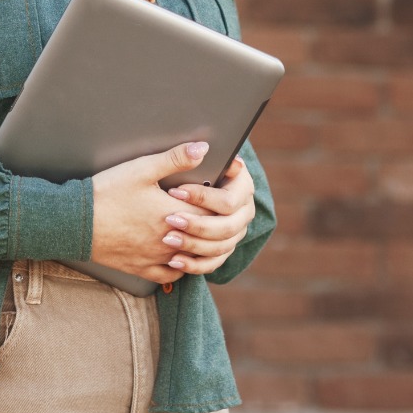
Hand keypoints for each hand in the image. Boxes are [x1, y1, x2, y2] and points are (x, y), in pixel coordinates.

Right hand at [90, 141, 212, 284]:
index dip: (220, 203)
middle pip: (206, 237)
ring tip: (202, 234)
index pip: (213, 213)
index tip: (220, 194)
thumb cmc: (107, 193)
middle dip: (214, 225)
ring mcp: (156, 257)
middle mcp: (170, 240)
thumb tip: (203, 149)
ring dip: (200, 247)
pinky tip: (180, 256)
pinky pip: (170, 275)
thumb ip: (175, 158)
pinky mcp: (141, 268)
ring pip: (192, 259)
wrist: (75, 222)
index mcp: (173, 214)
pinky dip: (180, 267)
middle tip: (217, 214)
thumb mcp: (141, 168)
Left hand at [155, 155, 254, 276]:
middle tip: (170, 220)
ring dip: (194, 245)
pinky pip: (213, 263)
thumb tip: (201, 148)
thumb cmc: (188, 170)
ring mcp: (235, 233)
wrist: (190, 185)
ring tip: (168, 240)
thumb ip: (192, 155)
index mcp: (243, 188)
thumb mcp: (188, 161)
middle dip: (197, 225)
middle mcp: (244, 212)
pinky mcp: (223, 249)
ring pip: (220, 247)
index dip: (202, 198)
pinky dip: (194, 265)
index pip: (227, 200)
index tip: (175, 192)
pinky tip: (174, 261)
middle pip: (226, 227)